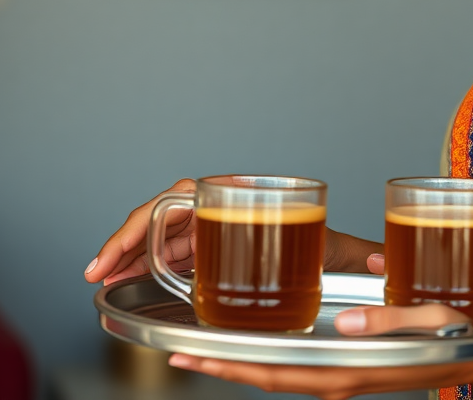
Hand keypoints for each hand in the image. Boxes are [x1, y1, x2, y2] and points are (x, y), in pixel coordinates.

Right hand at [83, 183, 385, 283]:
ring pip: (166, 234)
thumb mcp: (340, 249)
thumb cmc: (338, 246)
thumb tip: (377, 258)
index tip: (123, 244)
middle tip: (96, 271)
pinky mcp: (217, 250)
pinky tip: (133, 279)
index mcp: (249, 195)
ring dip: (132, 253)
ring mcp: (221, 228)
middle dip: (126, 239)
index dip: (148, 219)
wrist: (338, 261)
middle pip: (166, 214)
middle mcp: (230, 206)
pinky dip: (149, 263)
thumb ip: (360, 254)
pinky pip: (176, 251)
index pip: (187, 194)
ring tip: (102, 278)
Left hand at [167, 304, 472, 398]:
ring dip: (239, 363)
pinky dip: (268, 356)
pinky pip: (297, 366)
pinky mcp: (349, 367)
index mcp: (346, 370)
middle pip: (264, 375)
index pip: (274, 371)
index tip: (189, 357)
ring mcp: (341, 375)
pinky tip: (260, 340)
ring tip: (205, 347)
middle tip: (176, 353)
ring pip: (277, 372)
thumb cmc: (454, 335)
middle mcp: (336, 378)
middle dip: (220, 367)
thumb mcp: (425, 322)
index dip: (229, 366)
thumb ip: (384, 321)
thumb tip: (342, 321)